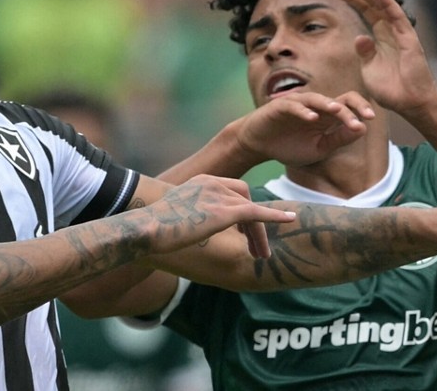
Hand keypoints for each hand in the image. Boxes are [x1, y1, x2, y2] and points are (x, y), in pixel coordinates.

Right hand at [145, 175, 294, 258]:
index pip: (233, 190)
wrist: (146, 228)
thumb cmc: (152, 228)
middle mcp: (213, 183)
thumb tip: (189, 228)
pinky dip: (275, 216)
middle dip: (255, 223)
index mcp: (201, 181)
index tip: (245, 232)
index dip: (243, 211)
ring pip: (252, 211)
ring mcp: (220, 195)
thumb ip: (189, 215)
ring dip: (259, 233)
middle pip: (246, 198)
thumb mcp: (173, 215)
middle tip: (257, 249)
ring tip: (261, 256)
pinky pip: (257, 213)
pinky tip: (290, 220)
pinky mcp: (225, 211)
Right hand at [230, 90, 373, 166]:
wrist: (258, 145)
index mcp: (326, 116)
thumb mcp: (319, 148)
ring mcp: (297, 104)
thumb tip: (362, 129)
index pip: (348, 105)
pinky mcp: (280, 107)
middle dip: (352, 107)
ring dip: (328, 104)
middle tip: (365, 116)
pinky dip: (302, 111)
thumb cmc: (289, 146)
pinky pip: (293, 105)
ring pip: (316, 99)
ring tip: (338, 111)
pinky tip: (311, 117)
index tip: (371, 119)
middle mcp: (314, 106)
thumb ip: (339, 139)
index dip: (360, 109)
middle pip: (337, 99)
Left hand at [332, 0, 436, 113]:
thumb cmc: (391, 90)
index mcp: (380, 36)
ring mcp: (400, 32)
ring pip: (383, 4)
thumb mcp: (369, 69)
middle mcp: (390, 30)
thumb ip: (364, 52)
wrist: (410, 104)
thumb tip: (360, 36)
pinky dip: (387, 2)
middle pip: (371, 3)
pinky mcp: (408, 38)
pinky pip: (397, 16)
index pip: (365, 11)